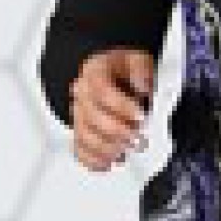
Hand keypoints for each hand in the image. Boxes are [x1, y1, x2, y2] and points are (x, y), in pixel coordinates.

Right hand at [70, 47, 155, 170]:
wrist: (116, 78)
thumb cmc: (126, 71)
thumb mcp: (138, 59)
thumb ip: (141, 69)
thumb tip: (142, 85)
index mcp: (94, 72)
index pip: (101, 90)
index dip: (121, 106)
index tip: (140, 116)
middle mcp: (82, 94)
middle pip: (91, 118)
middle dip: (118, 131)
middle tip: (138, 138)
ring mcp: (78, 115)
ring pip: (84, 137)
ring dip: (107, 148)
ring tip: (127, 150)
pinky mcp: (80, 134)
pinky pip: (79, 151)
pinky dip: (94, 161)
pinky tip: (110, 162)